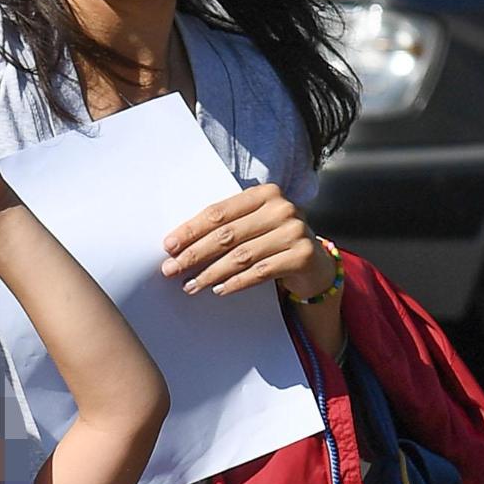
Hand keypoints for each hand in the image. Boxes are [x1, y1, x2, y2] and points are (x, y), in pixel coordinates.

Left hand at [161, 184, 335, 298]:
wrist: (314, 261)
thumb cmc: (274, 240)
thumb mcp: (254, 224)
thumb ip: (227, 226)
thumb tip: (180, 245)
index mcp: (264, 194)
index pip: (219, 212)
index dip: (191, 230)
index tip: (169, 246)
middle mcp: (281, 208)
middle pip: (227, 234)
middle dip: (195, 254)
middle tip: (172, 269)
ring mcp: (294, 231)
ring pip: (241, 255)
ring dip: (211, 273)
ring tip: (191, 285)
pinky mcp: (301, 256)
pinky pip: (260, 272)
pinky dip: (236, 282)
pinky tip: (218, 289)